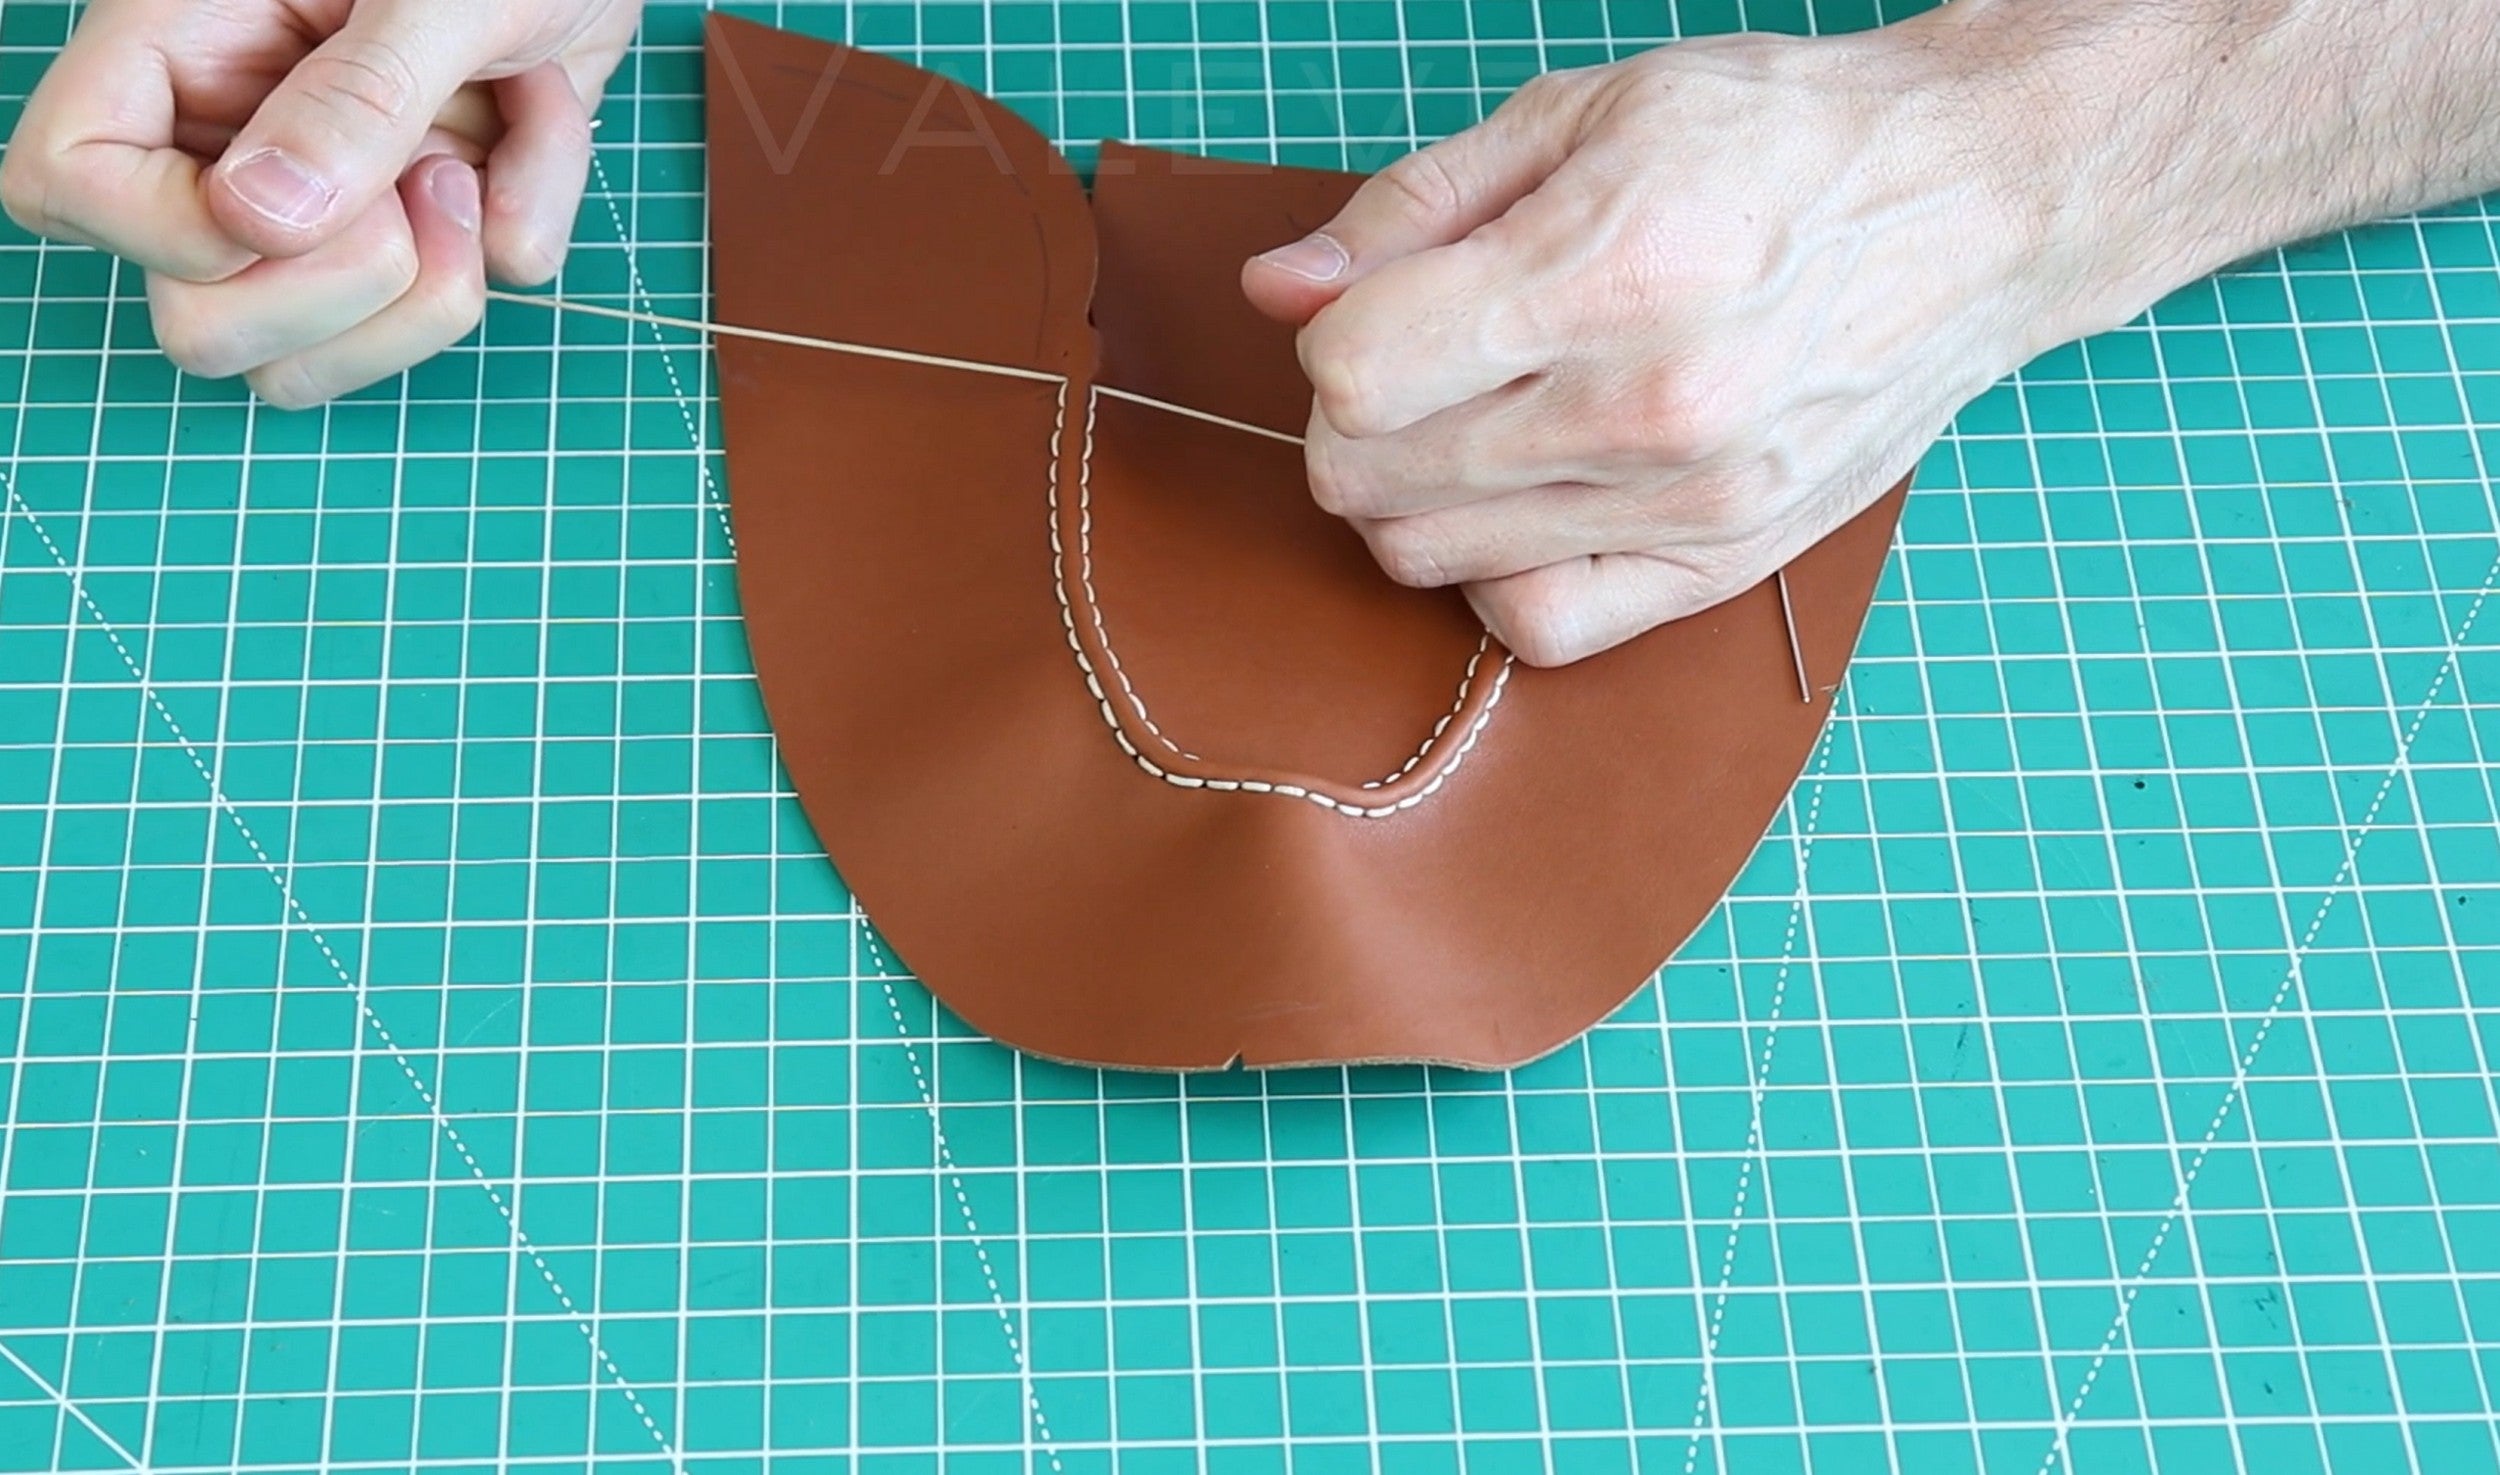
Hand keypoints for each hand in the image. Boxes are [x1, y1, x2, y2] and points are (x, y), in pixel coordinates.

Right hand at [1, 0, 641, 407]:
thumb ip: (358, 94)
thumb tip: (259, 217)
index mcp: (181, 50)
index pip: (63, 184)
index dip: (170, 236)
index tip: (297, 204)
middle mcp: (231, 146)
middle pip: (199, 326)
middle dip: (341, 288)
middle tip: (432, 175)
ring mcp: (323, 212)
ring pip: (310, 365)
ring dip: (432, 288)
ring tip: (477, 160)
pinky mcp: (415, 244)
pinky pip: (447, 314)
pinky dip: (522, 225)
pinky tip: (531, 129)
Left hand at [1242, 18, 2085, 666]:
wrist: (1972, 204)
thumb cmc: (1778, 141)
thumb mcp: (1583, 112)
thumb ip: (1412, 208)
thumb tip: (1278, 288)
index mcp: (1606, 271)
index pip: (1355, 374)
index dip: (1337, 335)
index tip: (1388, 303)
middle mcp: (1646, 406)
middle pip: (1370, 475)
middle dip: (1359, 415)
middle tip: (1428, 356)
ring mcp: (1687, 501)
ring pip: (1428, 558)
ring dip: (1413, 493)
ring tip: (1480, 416)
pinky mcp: (1722, 563)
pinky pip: (1540, 628)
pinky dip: (1495, 577)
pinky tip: (1526, 502)